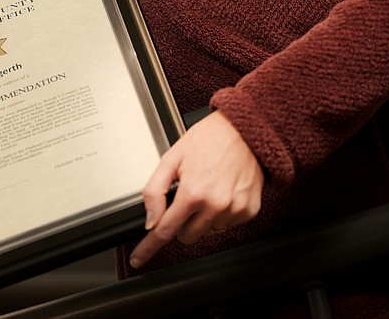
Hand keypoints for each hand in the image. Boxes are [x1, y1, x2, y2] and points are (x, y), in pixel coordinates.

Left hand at [129, 111, 262, 268]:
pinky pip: (227, 225)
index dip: (149, 247)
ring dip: (202, 218)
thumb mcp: (172, 158)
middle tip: (186, 198)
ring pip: (207, 232)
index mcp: (193, 192)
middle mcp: (215, 205)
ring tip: (208, 189)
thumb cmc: (209, 139)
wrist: (245, 129)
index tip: (139, 259)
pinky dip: (221, 214)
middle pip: (187, 236)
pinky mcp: (249, 210)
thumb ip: (155, 191)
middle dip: (181, 222)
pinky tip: (222, 192)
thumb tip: (150, 219)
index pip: (165, 231)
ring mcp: (234, 210)